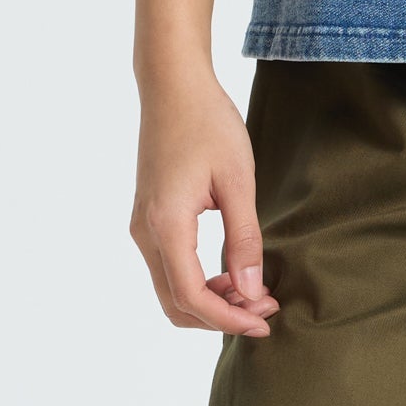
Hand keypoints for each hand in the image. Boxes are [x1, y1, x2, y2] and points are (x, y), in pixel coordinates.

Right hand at [129, 67, 280, 336]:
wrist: (173, 85)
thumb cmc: (208, 123)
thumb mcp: (237, 178)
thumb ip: (244, 237)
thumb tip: (250, 291)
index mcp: (166, 224)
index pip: (191, 296)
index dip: (228, 318)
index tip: (264, 320)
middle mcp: (145, 232)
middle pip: (175, 303)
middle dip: (219, 316)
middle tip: (264, 309)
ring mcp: (142, 226)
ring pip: (170, 289)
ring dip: (209, 301)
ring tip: (253, 291)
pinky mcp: (148, 217)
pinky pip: (169, 267)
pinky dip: (198, 281)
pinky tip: (231, 270)